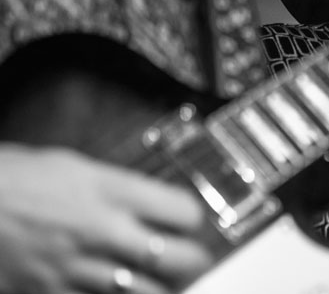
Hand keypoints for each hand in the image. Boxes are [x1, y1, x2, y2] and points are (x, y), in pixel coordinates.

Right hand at [0, 144, 212, 293]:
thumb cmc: (9, 180)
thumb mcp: (71, 165)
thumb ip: (112, 185)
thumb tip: (140, 198)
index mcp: (111, 190)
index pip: (183, 212)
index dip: (191, 219)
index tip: (187, 221)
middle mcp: (104, 230)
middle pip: (179, 258)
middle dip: (192, 261)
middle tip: (190, 259)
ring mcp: (81, 266)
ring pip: (148, 292)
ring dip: (160, 288)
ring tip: (162, 282)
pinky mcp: (54, 293)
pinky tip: (119, 292)